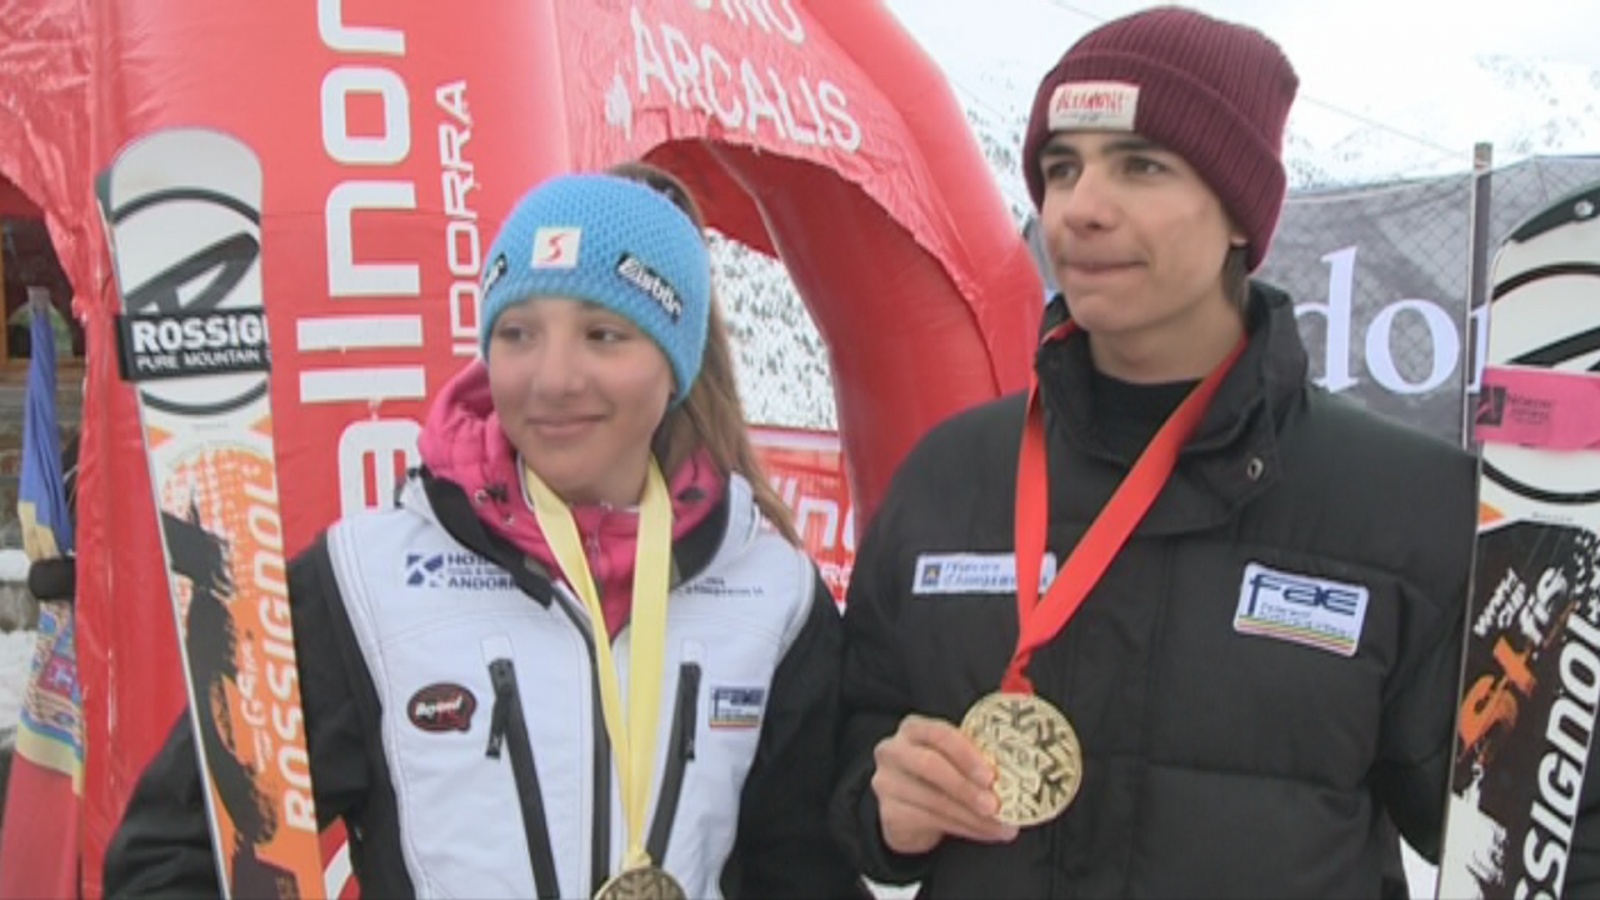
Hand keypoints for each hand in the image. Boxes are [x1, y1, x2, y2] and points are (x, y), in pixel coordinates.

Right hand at [871, 714, 1019, 855]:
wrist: (907, 808)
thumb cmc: (938, 775)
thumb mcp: (951, 757)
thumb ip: (975, 756)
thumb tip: (1018, 768)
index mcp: (914, 728)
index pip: (939, 733)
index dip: (966, 753)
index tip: (991, 775)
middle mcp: (894, 750)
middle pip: (929, 765)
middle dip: (966, 787)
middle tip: (995, 805)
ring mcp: (887, 782)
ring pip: (933, 800)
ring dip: (972, 816)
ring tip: (1000, 826)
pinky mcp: (889, 812)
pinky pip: (930, 821)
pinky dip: (964, 828)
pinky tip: (984, 832)